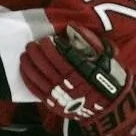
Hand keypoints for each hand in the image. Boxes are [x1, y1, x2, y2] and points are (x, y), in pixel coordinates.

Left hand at [20, 24, 135, 135]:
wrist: (111, 107)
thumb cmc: (108, 79)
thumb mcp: (105, 57)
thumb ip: (89, 42)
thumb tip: (72, 28)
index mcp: (82, 71)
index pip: (60, 56)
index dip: (50, 47)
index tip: (46, 39)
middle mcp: (69, 83)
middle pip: (46, 65)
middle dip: (36, 53)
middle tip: (31, 44)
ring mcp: (60, 95)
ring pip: (39, 77)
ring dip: (29, 64)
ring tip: (25, 55)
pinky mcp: (55, 104)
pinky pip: (36, 90)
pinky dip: (28, 79)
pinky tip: (24, 70)